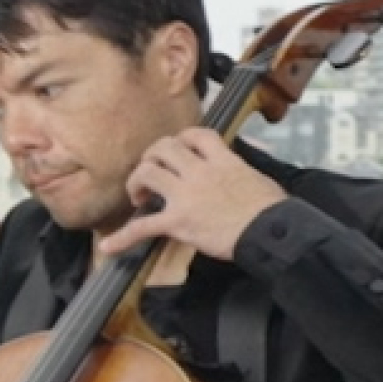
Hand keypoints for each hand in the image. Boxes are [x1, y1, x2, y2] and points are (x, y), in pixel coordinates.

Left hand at [94, 127, 286, 263]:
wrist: (274, 232)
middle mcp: (201, 172)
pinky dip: (122, 238)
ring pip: (147, 173)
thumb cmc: (272, 211)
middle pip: (164, 148)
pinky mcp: (178, 222)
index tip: (177, 150)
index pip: (196, 135)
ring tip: (138, 198)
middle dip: (152, 157)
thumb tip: (235, 168)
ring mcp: (186, 196)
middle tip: (151, 174)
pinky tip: (108, 247)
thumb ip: (238, 170)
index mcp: (224, 161)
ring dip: (136, 182)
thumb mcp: (258, 178)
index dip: (181, 139)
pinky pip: (142, 227)